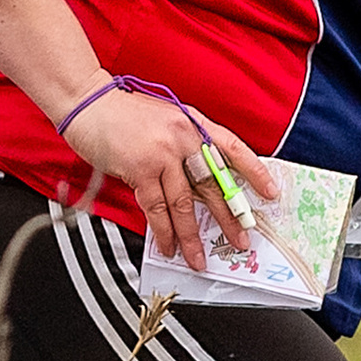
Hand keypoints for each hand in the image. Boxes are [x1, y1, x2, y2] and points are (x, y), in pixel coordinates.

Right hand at [63, 85, 281, 274]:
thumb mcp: (165, 119)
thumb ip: (185, 143)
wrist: (89, 102)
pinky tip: (169, 246)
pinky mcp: (141, 168)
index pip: (234, 149)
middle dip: (229, 217)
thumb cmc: (123, 112)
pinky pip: (157, 208)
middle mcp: (184, 137)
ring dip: (193, 236)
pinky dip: (164, 231)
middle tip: (241, 239)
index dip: (255, 172)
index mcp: (194, 123)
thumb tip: (200, 182)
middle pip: (214, 184)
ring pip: (186, 204)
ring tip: (199, 258)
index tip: (270, 193)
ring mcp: (163, 153)